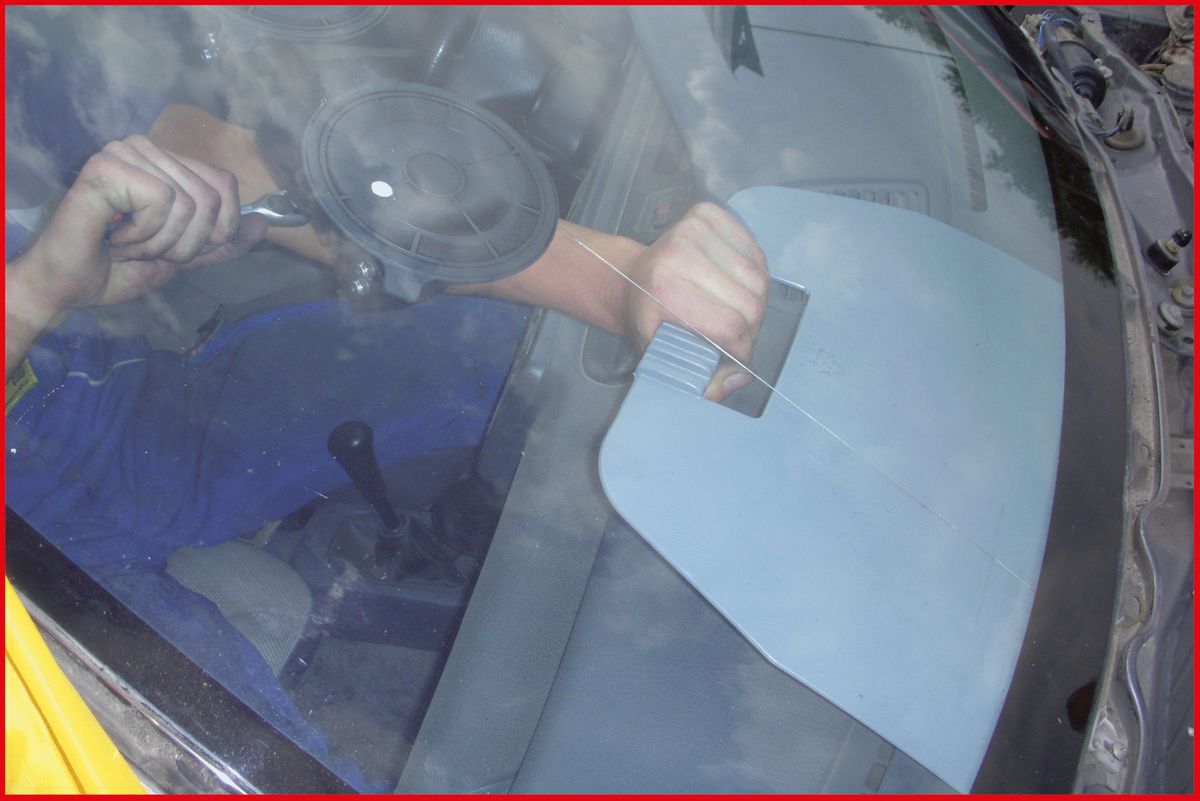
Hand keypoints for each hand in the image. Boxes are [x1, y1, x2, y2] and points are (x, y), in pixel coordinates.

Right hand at [17, 135, 266, 314]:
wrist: (67, 288)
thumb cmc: (116, 269)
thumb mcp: (182, 258)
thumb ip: (221, 242)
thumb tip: (262, 225)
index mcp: (164, 163)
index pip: (225, 184)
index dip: (215, 229)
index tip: (176, 247)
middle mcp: (144, 148)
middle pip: (212, 198)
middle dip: (186, 242)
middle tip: (145, 249)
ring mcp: (124, 152)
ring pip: (191, 204)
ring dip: (162, 242)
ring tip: (127, 243)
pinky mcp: (107, 166)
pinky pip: (163, 202)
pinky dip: (144, 234)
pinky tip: (114, 235)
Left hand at [621, 202, 769, 400]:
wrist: (628, 278)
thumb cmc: (647, 318)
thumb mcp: (663, 356)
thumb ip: (698, 377)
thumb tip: (733, 382)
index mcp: (664, 289)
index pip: (729, 326)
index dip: (742, 351)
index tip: (738, 359)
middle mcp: (679, 252)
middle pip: (750, 303)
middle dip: (752, 329)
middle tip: (740, 338)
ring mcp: (693, 229)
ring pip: (759, 278)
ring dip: (757, 303)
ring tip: (740, 314)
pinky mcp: (707, 214)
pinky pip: (755, 251)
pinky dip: (755, 274)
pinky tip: (737, 286)